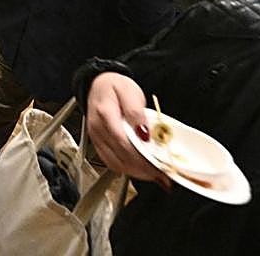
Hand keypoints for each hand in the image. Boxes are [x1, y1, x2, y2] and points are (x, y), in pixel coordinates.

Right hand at [86, 72, 169, 187]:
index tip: (160, 165)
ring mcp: (96, 138)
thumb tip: (144, 133)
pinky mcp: (98, 144)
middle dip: (144, 169)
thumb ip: (136, 112)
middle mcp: (98, 129)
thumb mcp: (130, 92)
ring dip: (137, 172)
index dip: (143, 158)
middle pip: (121, 157)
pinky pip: (111, 163)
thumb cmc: (115, 86)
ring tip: (155, 174)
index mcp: (105, 115)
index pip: (124, 143)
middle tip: (163, 174)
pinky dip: (127, 170)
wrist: (98, 83)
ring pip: (116, 164)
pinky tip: (140, 170)